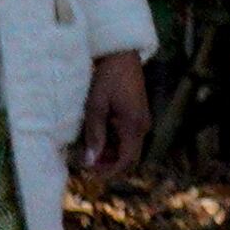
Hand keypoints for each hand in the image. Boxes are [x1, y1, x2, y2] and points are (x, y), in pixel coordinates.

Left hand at [76, 50, 150, 176]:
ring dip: (110, 153)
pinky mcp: (138, 115)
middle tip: (86, 164)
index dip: (109, 172)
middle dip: (109, 164)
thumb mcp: (96, 107)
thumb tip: (90, 161)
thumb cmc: (107, 78)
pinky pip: (128, 137)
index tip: (90, 174)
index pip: (126, 160)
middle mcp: (142, 126)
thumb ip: (95, 135)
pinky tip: (98, 136)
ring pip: (128, 147)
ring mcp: (142, 120)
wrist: (121, 55)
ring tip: (89, 149)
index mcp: (134, 126)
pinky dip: (114, 142)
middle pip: (128, 157)